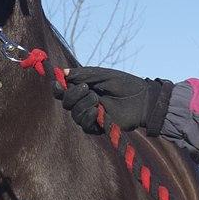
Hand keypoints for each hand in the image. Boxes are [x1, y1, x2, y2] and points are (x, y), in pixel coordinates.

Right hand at [53, 66, 172, 134]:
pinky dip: (88, 116)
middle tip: (87, 88)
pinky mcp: (98, 127)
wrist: (141, 98)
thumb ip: (82, 74)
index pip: (63, 91)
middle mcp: (84, 103)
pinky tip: (96, 110)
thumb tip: (62, 72)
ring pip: (74, 114)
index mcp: (83, 90)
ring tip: (98, 98)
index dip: (57, 88)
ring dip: (83, 105)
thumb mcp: (101, 75)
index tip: (58, 83)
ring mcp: (90, 116)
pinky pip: (85, 125)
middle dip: (72, 95)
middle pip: (66, 103)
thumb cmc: (124, 84)